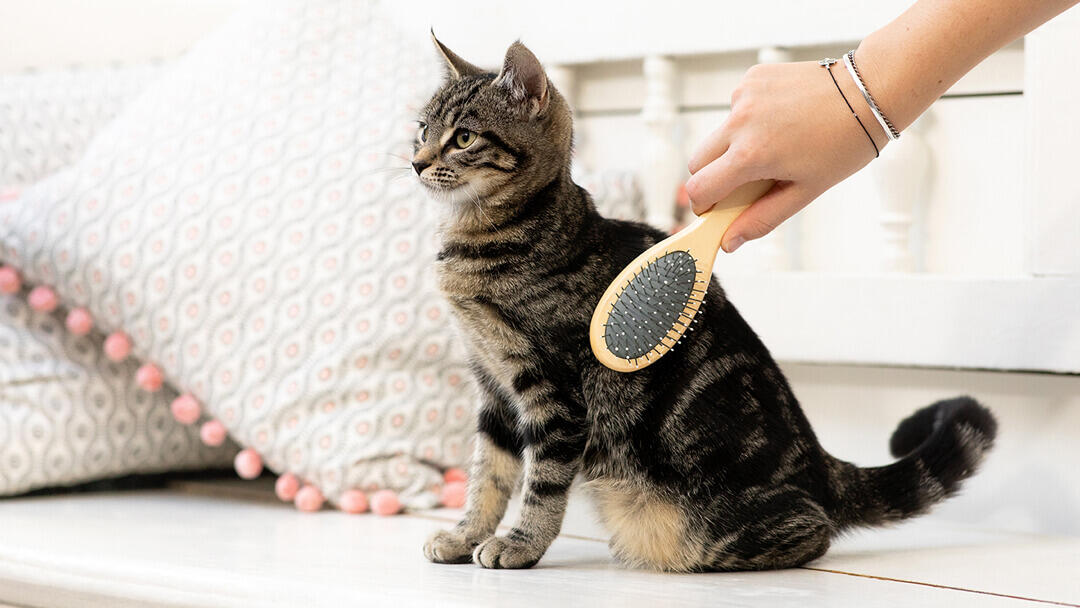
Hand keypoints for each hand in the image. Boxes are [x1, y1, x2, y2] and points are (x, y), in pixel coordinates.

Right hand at [686, 60, 883, 251]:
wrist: (868, 93)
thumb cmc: (843, 144)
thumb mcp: (804, 191)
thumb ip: (761, 219)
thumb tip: (729, 242)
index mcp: (751, 155)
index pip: (699, 188)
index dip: (703, 204)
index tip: (713, 210)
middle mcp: (740, 122)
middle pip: (697, 161)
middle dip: (712, 176)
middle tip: (743, 181)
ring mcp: (743, 95)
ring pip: (719, 133)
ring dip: (734, 145)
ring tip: (775, 143)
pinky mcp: (752, 78)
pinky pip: (736, 108)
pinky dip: (750, 119)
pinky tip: (780, 119)